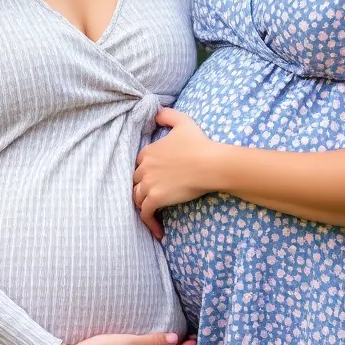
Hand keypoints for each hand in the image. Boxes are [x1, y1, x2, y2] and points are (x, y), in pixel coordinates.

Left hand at [134, 107, 220, 238]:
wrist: (209, 164)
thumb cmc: (199, 143)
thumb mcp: (183, 122)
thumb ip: (168, 115)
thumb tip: (156, 112)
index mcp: (148, 151)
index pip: (138, 165)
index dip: (145, 172)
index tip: (154, 180)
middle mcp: (144, 167)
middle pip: (135, 182)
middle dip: (142, 189)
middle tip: (153, 198)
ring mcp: (148, 183)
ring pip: (137, 198)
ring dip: (144, 206)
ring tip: (154, 214)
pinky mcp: (155, 198)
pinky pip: (145, 213)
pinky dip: (149, 222)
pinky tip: (159, 231)